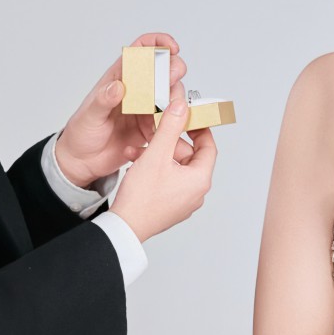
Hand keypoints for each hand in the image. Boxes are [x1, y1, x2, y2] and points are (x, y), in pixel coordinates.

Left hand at [55, 32, 192, 187]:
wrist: (83, 160)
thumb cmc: (82, 133)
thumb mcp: (89, 115)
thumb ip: (103, 100)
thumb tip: (117, 86)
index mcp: (120, 77)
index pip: (141, 50)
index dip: (158, 43)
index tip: (172, 48)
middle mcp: (136, 89)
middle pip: (163, 70)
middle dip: (173, 71)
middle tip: (171, 82)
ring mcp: (146, 108)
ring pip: (171, 95)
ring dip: (174, 100)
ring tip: (166, 112)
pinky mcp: (151, 127)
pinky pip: (169, 121)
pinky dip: (171, 124)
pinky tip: (162, 131)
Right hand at [107, 84, 216, 241]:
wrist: (125, 227)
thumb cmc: (141, 198)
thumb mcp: (156, 154)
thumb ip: (170, 127)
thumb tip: (182, 107)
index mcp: (199, 180)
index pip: (208, 146)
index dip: (199, 129)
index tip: (188, 118)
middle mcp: (195, 193)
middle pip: (188, 156)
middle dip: (168, 142)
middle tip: (153, 134)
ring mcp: (183, 201)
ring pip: (174, 167)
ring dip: (157, 155)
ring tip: (137, 152)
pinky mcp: (170, 206)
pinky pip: (167, 180)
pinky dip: (154, 169)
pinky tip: (136, 165)